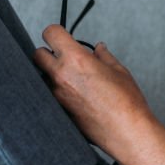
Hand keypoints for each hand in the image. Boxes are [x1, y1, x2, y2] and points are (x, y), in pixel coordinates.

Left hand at [33, 25, 154, 156]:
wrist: (126, 131)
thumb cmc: (127, 102)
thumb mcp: (119, 71)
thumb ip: (104, 57)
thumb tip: (98, 49)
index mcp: (76, 59)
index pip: (51, 33)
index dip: (57, 33)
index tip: (64, 38)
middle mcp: (60, 75)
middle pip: (37, 54)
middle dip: (49, 53)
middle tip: (67, 59)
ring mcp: (56, 95)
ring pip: (42, 76)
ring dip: (53, 75)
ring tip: (76, 81)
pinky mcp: (57, 110)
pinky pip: (50, 95)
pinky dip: (59, 92)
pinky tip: (78, 98)